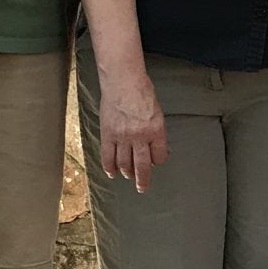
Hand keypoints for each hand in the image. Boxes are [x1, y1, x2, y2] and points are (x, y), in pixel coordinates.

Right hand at [98, 66, 168, 193]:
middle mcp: (140, 136)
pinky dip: (109, 167)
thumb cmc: (142, 91)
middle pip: (142, 166)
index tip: (155, 162)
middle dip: (143, 179)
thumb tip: (154, 144)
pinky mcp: (108, 134)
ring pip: (124, 163)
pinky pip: (108, 156)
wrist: (123, 81)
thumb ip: (155, 129)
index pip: (159, 155)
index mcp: (156, 130)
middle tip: (142, 187)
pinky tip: (112, 173)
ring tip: (128, 176)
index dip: (158, 161)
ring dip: (127, 173)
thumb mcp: (156, 111)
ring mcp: (123, 137)